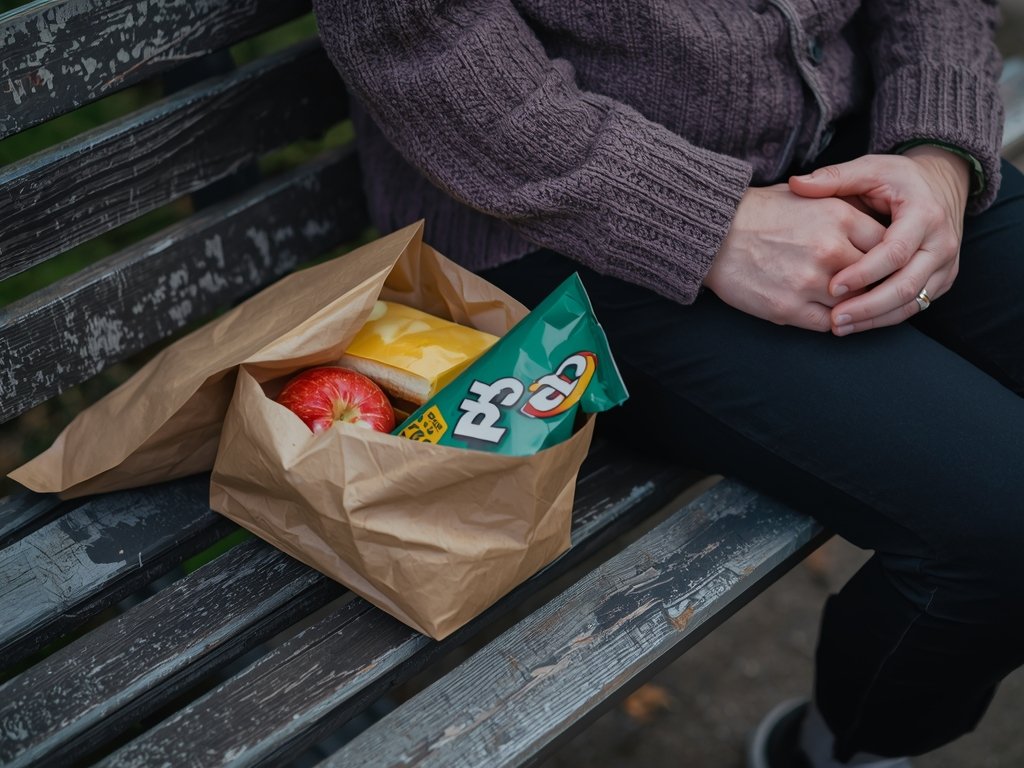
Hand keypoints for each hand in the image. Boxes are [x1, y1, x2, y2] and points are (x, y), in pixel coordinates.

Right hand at [704, 184, 885, 330]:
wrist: (712, 232)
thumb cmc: (758, 211)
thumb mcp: (808, 195)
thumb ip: (844, 208)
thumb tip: (874, 224)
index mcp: (839, 217)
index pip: (886, 245)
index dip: (887, 257)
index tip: (882, 264)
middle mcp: (830, 250)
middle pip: (875, 278)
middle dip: (874, 284)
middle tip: (872, 288)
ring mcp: (810, 282)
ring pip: (854, 304)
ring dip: (853, 306)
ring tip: (849, 303)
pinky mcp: (788, 308)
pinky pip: (828, 324)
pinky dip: (833, 322)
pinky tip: (828, 314)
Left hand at [788, 148, 969, 334]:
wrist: (941, 184)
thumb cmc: (898, 179)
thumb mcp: (870, 169)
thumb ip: (835, 177)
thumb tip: (795, 184)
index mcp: (925, 215)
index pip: (895, 252)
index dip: (864, 272)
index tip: (833, 286)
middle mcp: (941, 243)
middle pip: (907, 285)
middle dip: (869, 305)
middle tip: (835, 318)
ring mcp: (945, 265)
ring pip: (913, 302)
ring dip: (875, 318)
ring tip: (839, 326)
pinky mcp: (941, 280)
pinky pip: (915, 305)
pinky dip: (885, 318)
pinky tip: (857, 324)